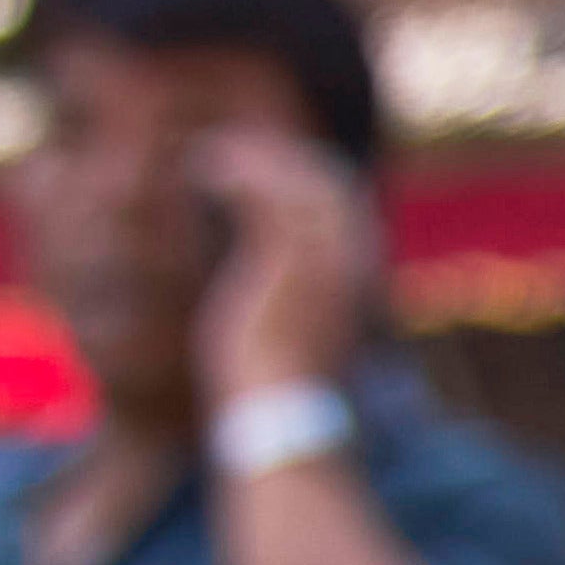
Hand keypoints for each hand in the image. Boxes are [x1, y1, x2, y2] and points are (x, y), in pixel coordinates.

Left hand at [184, 121, 382, 406]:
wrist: (285, 416)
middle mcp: (355, 258)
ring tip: (210, 152)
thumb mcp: (296, 338)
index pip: (344, 207)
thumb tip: (270, 298)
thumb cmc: (282, 392)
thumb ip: (294, 301)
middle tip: (233, 148)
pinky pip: (263, 190)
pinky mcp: (289, 255)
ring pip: (295, 177)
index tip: (263, 170)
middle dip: (282, 158)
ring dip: (252, 157)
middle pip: (326, 181)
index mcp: (363, 278)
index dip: (304, 181)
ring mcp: (326, 254)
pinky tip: (201, 167)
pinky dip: (233, 171)